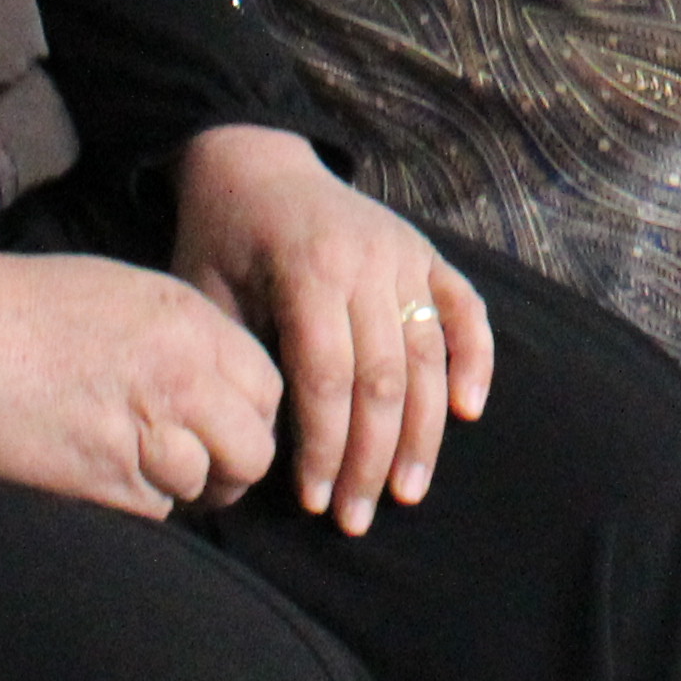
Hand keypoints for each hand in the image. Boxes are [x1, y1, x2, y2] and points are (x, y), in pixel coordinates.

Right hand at [0, 243, 282, 520]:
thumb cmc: (27, 305)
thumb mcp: (130, 294)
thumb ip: (186, 336)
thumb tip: (216, 379)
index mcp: (191, 324)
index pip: (267, 390)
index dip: (253, 416)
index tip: (230, 426)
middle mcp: (182, 378)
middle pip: (253, 450)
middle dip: (235, 467)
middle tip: (206, 469)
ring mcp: (144, 432)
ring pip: (203, 486)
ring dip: (182, 487)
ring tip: (143, 467)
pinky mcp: (103, 479)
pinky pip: (153, 510)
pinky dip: (139, 504)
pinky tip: (105, 473)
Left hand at [168, 122, 486, 535]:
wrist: (255, 162)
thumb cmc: (219, 239)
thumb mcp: (204, 296)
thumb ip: (239, 361)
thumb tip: (260, 447)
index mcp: (308, 272)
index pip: (328, 380)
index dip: (325, 448)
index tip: (313, 501)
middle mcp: (368, 262)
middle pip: (383, 380)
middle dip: (372, 459)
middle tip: (356, 518)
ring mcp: (404, 256)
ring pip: (428, 357)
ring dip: (423, 433)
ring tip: (408, 492)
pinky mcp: (426, 253)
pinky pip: (465, 309)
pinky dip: (476, 359)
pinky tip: (468, 412)